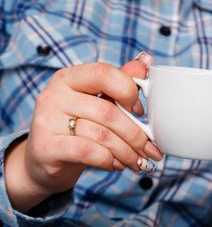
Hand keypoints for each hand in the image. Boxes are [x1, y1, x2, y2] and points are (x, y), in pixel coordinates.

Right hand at [5, 53, 162, 211]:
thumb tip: (145, 61)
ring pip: (102, 135)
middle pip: (108, 112)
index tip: (141, 112)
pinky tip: (116, 165)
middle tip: (151, 150)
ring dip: (127, 152)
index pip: (103, 73)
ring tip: (138, 162)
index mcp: (70, 77)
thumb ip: (120, 83)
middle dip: (136, 135)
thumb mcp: (98, 102)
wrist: (45, 160)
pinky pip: (88, 151)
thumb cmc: (78, 127)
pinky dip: (109, 160)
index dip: (128, 91)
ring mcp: (47, 120)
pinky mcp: (46, 147)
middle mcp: (55, 94)